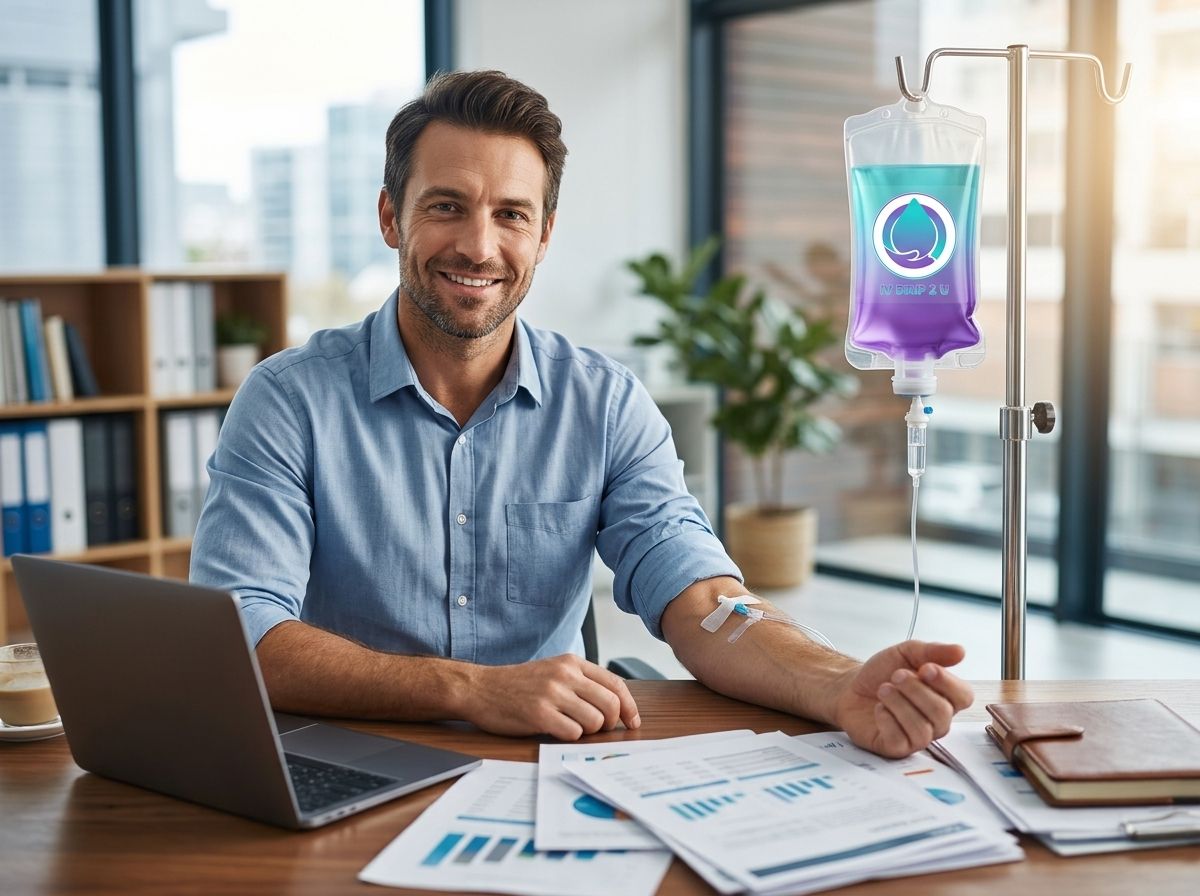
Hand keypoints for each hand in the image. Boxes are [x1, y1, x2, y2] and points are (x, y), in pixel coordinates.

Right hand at [463, 654, 640, 739]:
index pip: (615, 684)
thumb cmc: (518, 684)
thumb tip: (615, 707)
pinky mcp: (539, 714)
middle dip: (610, 723)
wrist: (480, 688)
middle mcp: (564, 675)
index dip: (629, 706)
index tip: (632, 721)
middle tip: (599, 729)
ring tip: (570, 727)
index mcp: (571, 662)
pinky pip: (572, 733)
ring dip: (588, 731)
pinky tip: (555, 730)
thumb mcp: (553, 671)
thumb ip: (581, 682)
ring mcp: (552, 694)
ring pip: (594, 721)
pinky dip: (569, 736)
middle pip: (610, 704)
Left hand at [831, 641, 972, 758]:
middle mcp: (936, 720)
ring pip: (921, 729)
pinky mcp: (896, 747)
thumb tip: (960, 651)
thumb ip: (933, 651)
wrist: (851, 687)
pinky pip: (900, 740)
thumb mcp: (906, 653)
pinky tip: (879, 708)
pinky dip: (887, 719)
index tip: (925, 668)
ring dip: (899, 703)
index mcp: (944, 696)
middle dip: (916, 690)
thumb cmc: (882, 673)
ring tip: (883, 689)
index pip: (963, 696)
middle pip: (942, 712)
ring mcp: (917, 736)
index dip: (946, 682)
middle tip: (896, 675)